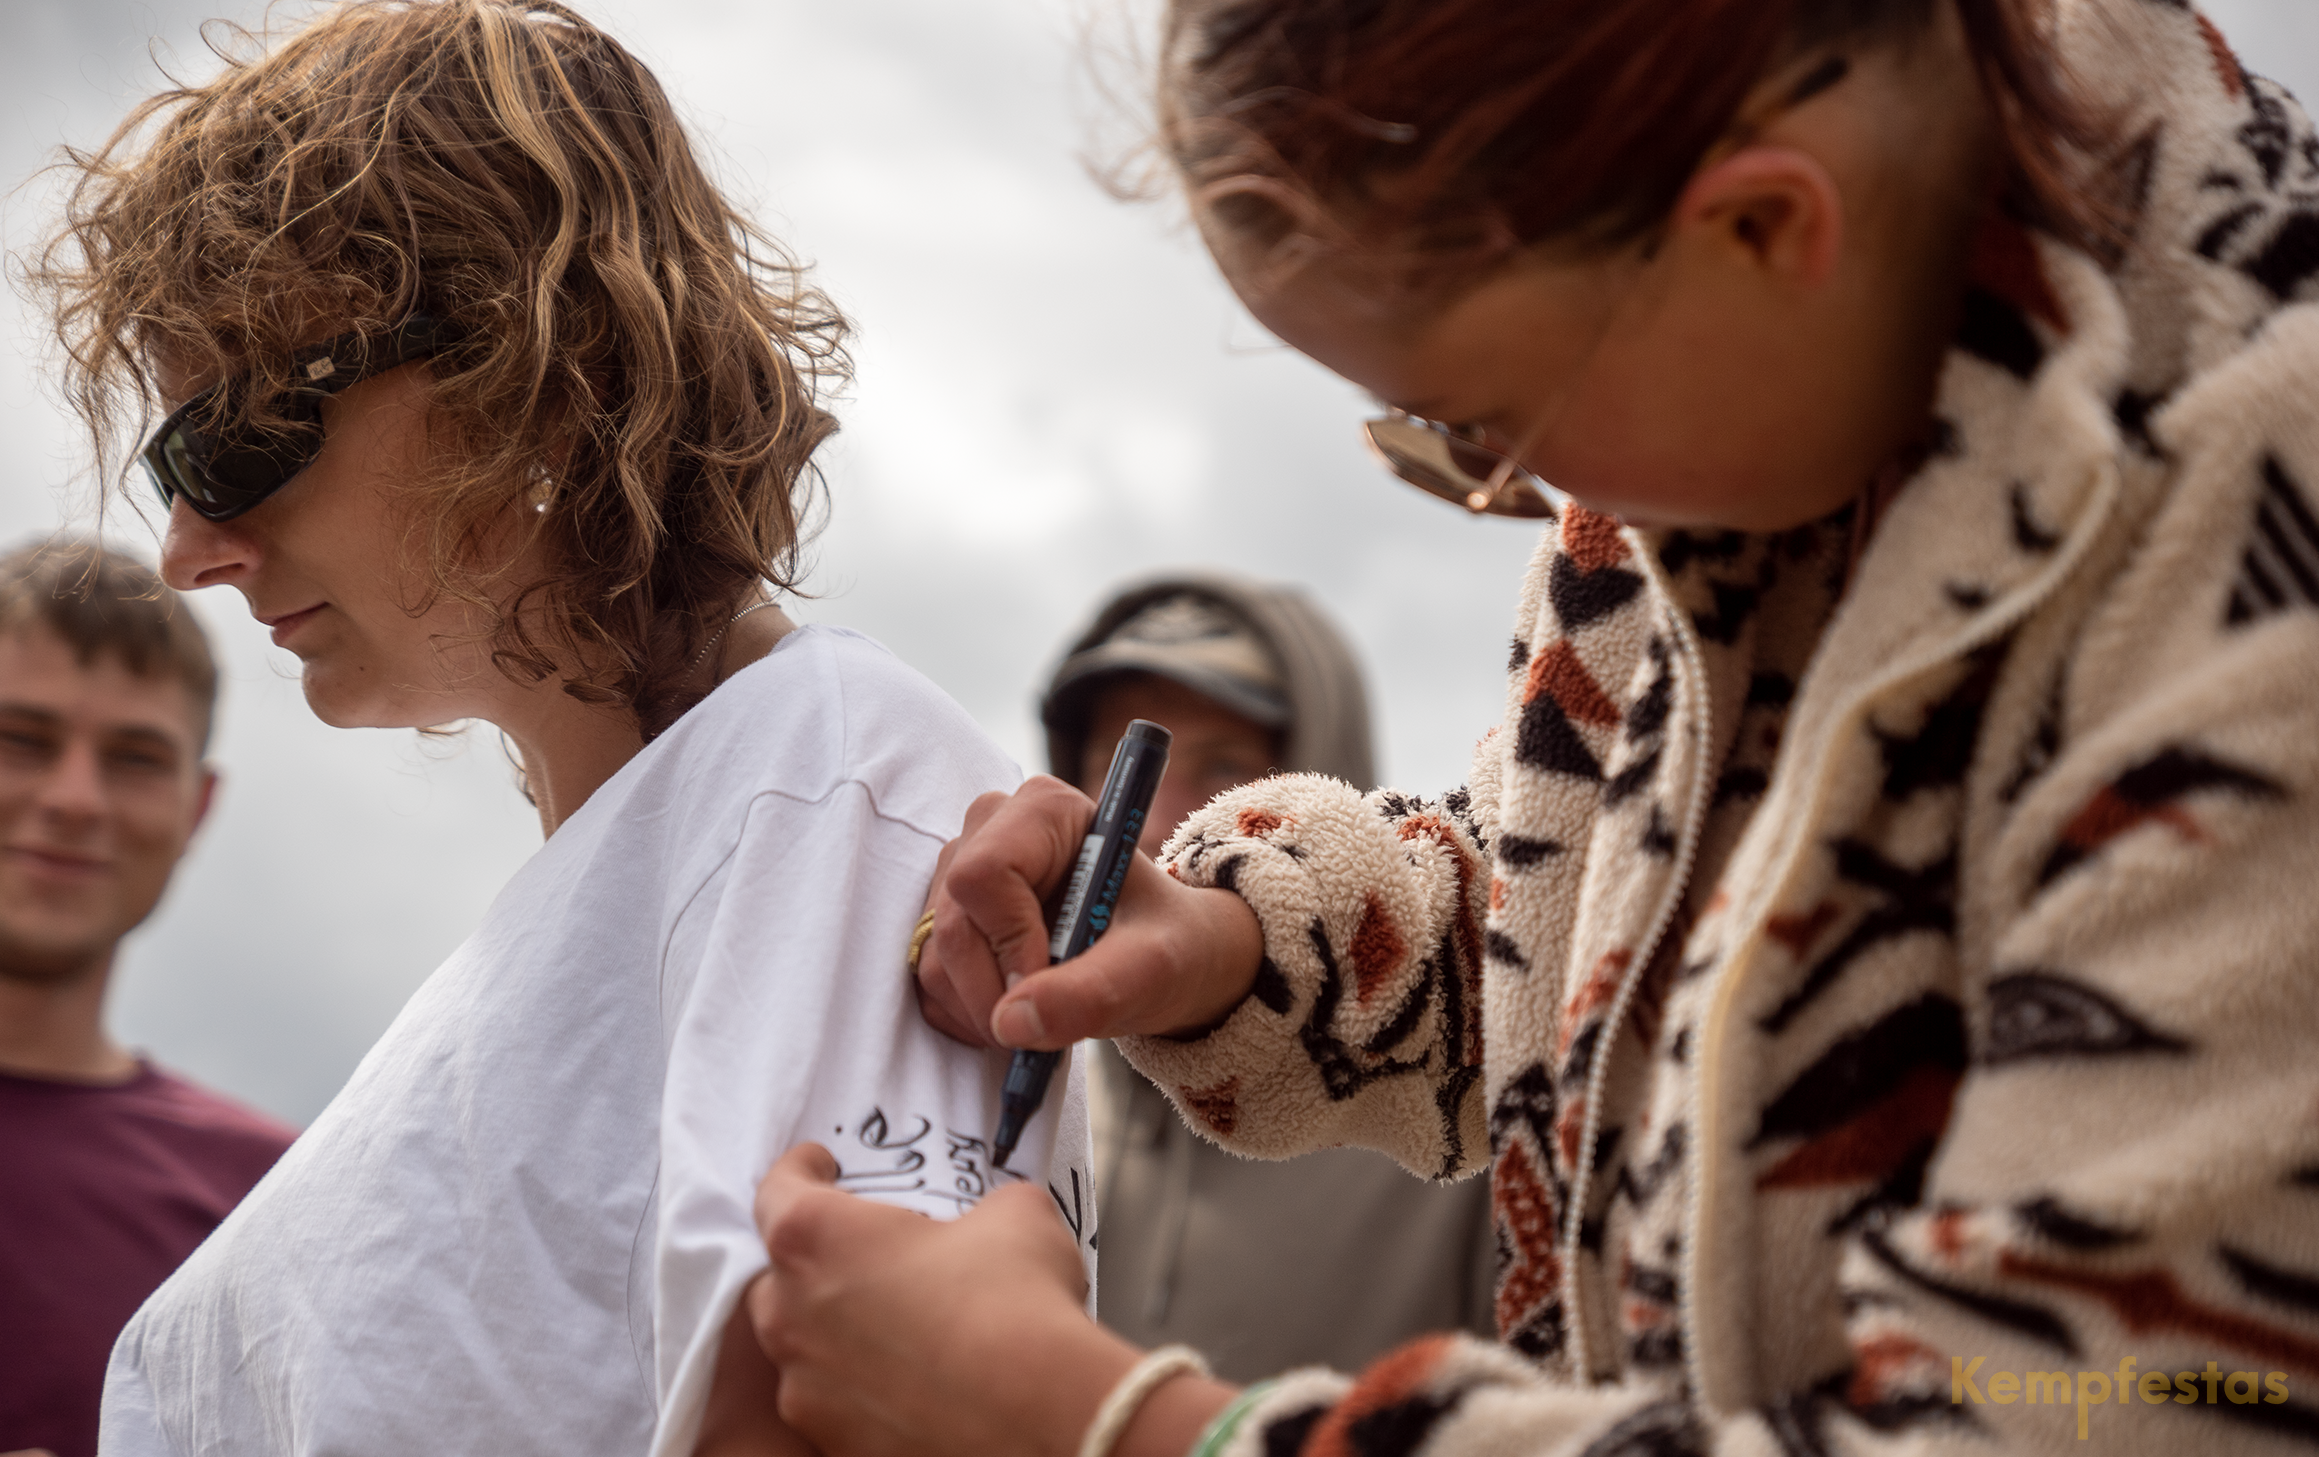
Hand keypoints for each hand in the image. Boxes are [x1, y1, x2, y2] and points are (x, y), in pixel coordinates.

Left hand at [748, 1144, 1233, 1456]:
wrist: (1039, 1414)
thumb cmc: (1015, 1306)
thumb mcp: (1014, 1214)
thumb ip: (982, 1206)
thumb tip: (996, 1219)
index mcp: (816, 1239)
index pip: (780, 1189)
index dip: (801, 1170)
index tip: (819, 1166)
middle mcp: (792, 1314)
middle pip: (781, 1276)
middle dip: (821, 1263)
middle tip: (875, 1256)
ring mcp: (806, 1388)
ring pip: (805, 1348)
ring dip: (840, 1331)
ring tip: (904, 1328)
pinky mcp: (833, 1442)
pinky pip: (836, 1404)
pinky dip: (865, 1390)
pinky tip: (917, 1382)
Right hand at [912, 777, 1263, 1048]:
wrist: (1152, 957)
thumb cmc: (1162, 946)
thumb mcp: (1151, 970)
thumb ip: (1093, 993)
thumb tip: (1009, 1022)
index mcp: (1047, 810)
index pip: (985, 873)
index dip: (1007, 941)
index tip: (1044, 985)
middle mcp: (990, 828)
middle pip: (954, 922)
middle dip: (994, 992)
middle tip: (1047, 1025)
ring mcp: (957, 870)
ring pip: (934, 957)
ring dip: (982, 1012)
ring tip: (1044, 1018)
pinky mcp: (941, 914)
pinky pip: (927, 980)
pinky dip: (966, 1016)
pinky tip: (1017, 1015)